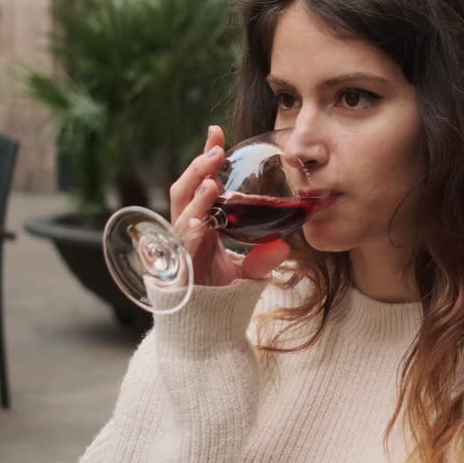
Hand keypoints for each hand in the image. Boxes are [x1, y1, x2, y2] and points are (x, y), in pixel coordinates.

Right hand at [169, 126, 290, 285]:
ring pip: (180, 204)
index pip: (201, 184)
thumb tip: (285, 248)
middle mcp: (187, 230)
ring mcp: (180, 244)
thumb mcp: (248, 274)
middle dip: (199, 164)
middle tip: (216, 145)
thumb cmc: (220, 299)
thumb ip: (262, 259)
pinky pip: (183, 234)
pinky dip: (194, 216)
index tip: (217, 132)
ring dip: (196, 184)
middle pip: (186, 187)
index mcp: (202, 226)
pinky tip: (207, 202)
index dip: (207, 159)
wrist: (205, 330)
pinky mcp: (178, 261)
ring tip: (213, 169)